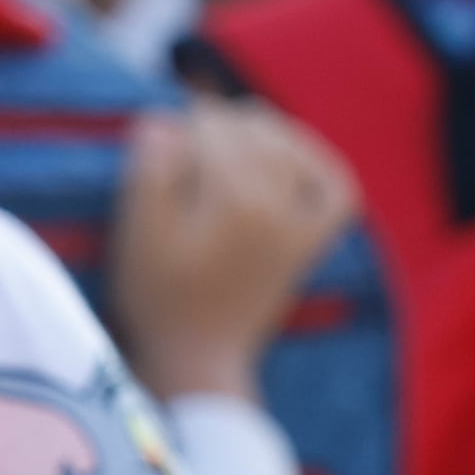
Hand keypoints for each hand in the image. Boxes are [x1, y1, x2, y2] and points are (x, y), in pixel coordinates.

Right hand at [110, 101, 357, 404]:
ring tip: (226, 131)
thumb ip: (151, 171)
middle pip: (251, 132)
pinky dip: (317, 163)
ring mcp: (302, 224)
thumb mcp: (138, 233)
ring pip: (291, 148)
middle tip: (184, 136)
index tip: (155, 140)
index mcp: (235, 198)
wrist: (197, 354)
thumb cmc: (157, 294)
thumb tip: (162, 119)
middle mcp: (280, 205)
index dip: (177, 126)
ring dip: (260, 130)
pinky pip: (335, 188)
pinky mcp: (312, 242)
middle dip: (216, 124)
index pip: (209, 129)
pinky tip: (291, 154)